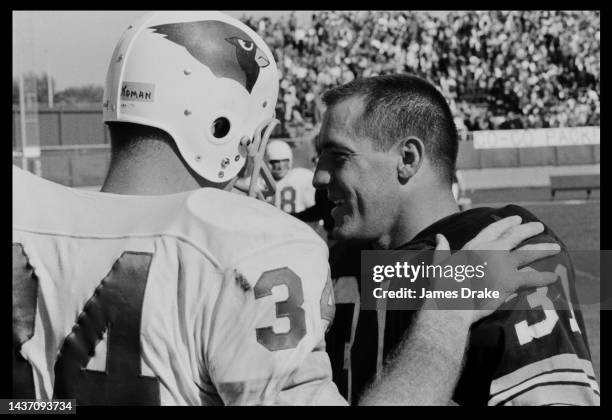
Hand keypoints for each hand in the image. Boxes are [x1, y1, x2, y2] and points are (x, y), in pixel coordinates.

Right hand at [433, 215, 560, 323]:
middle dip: (528, 230)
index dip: (505, 223)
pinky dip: (543, 278)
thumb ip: (442, 249)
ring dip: (543, 250)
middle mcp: (489, 251)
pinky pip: (531, 278)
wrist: (452, 306)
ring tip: (555, 248)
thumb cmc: (443, 288)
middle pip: (514, 235)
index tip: (516, 218)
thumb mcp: (440, 264)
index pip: (493, 229)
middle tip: (539, 227)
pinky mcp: (509, 281)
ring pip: (527, 253)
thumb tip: (440, 236)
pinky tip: (554, 277)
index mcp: (473, 246)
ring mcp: (501, 265)